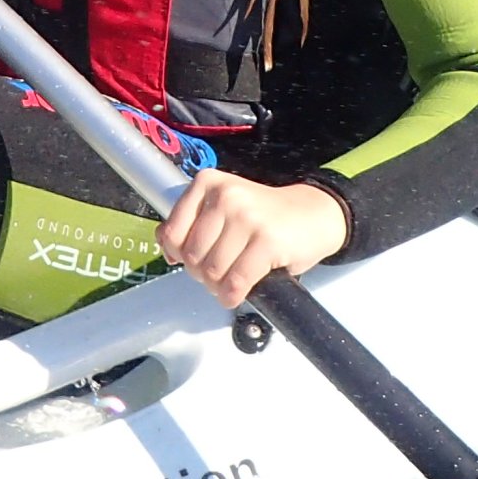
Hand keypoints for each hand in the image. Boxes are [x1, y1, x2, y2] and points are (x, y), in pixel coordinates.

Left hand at [158, 171, 347, 308]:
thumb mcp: (223, 208)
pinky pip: (236, 281)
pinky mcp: (267, 241)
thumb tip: (164, 244)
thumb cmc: (264, 215)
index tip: (195, 259)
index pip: (172, 232)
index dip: (179, 255)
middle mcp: (226, 195)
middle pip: (192, 256)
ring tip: (230, 281)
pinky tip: (237, 294)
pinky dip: (233, 295)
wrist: (313, 214)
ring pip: (212, 271)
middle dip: (202, 274)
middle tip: (219, 272)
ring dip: (218, 287)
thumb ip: (191, 221)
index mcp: (208, 183)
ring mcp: (247, 217)